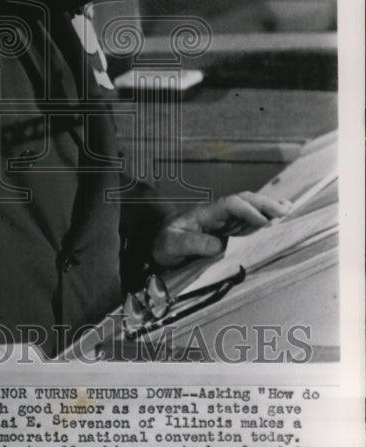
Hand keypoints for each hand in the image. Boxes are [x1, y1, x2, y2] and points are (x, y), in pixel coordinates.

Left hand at [151, 191, 290, 268]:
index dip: (248, 211)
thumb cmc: (164, 244)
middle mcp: (217, 214)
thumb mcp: (173, 244)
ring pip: (249, 208)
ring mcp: (223, 221)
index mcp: (204, 213)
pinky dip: (266, 216)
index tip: (263, 223)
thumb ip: (194, 243)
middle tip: (284, 213)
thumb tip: (220, 246)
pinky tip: (281, 213)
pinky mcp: (228, 231)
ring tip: (289, 211)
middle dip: (264, 204)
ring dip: (268, 208)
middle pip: (244, 200)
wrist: (157, 246)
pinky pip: (248, 221)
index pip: (230, 204)